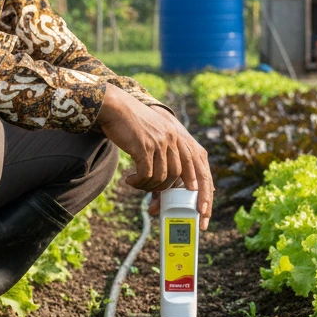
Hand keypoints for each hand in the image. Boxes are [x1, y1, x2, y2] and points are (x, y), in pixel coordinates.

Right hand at [96, 85, 213, 229]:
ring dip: (148, 186)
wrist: (115, 108)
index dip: (199, 187)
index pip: (194, 165)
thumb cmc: (132, 127)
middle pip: (179, 175)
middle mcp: (173, 138)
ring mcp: (159, 142)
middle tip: (155, 203)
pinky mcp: (144, 146)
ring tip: (137, 184)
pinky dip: (139, 182)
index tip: (201, 208)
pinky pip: (146, 174)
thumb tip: (162, 188)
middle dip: (168, 194)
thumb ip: (162, 157)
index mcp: (178, 137)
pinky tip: (130, 180)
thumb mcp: (153, 138)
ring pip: (162, 177)